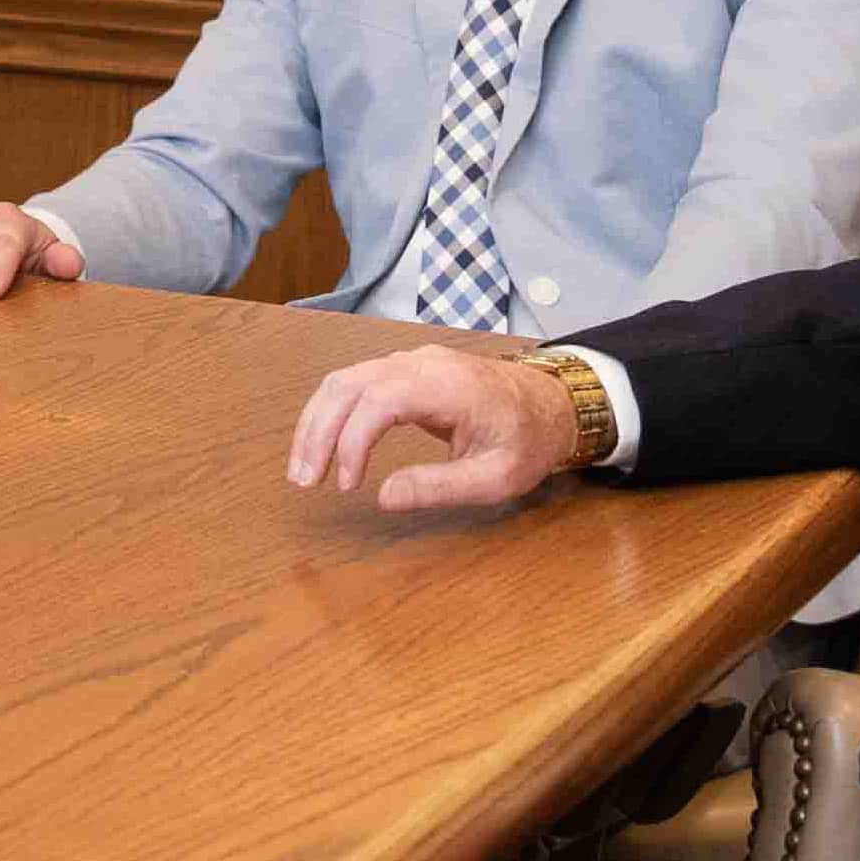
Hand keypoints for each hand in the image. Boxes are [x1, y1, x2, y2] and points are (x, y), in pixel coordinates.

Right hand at [287, 346, 575, 512]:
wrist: (554, 404)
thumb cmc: (529, 440)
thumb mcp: (496, 477)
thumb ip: (441, 487)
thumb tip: (383, 497)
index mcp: (449, 386)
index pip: (379, 400)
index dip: (352, 442)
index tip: (347, 485)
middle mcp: (424, 364)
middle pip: (349, 385)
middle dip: (318, 431)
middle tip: (304, 480)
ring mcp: (414, 362)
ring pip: (346, 380)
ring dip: (317, 421)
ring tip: (305, 468)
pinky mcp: (409, 371)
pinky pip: (358, 382)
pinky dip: (334, 412)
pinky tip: (324, 444)